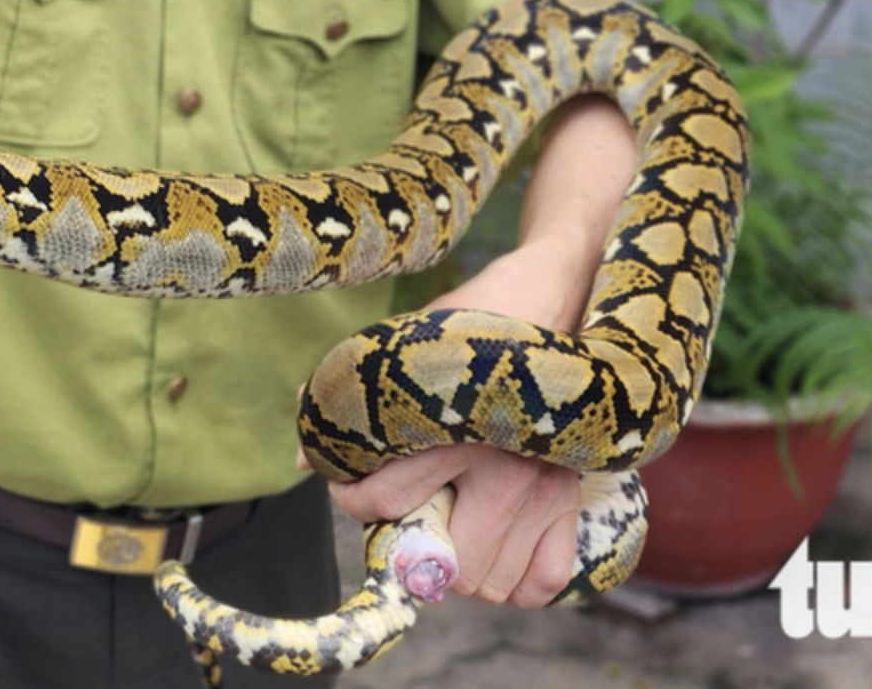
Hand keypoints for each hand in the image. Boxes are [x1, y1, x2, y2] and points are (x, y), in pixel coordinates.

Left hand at [323, 242, 593, 606]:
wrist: (557, 292)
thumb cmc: (475, 317)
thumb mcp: (408, 344)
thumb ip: (356, 398)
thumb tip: (300, 455)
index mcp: (453, 423)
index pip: (385, 498)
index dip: (350, 498)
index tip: (347, 484)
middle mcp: (503, 465)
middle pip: (445, 561)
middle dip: (409, 546)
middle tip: (401, 515)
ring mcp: (544, 487)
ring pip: (491, 581)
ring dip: (460, 569)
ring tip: (444, 532)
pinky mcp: (571, 495)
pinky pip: (545, 578)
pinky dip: (518, 581)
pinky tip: (494, 549)